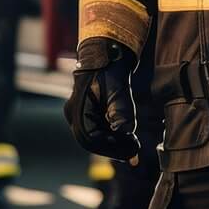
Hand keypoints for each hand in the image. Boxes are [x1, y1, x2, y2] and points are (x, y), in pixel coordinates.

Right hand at [64, 38, 139, 160]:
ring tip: (132, 145)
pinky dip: (110, 135)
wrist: (107, 54)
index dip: (112, 147)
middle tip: (134, 153)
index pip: (91, 139)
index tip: (132, 151)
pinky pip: (97, 130)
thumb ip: (121, 112)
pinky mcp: (86, 113)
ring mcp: (78, 114)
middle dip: (113, 148)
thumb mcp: (119, 90)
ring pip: (95, 137)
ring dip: (112, 142)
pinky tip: (125, 136)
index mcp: (78, 110)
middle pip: (92, 141)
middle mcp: (74, 114)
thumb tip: (125, 133)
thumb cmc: (110, 70)